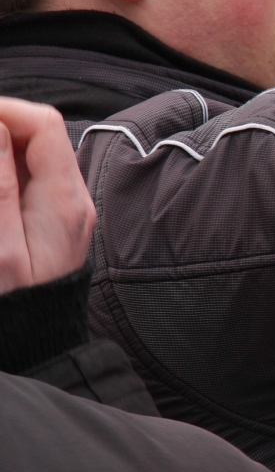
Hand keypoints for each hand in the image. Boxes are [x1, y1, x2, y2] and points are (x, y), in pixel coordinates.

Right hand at [0, 98, 95, 294]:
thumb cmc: (16, 307)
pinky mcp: (46, 222)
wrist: (37, 347)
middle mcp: (70, 199)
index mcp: (65, 200)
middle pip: (32, 135)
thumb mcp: (0, 248)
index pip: (42, 124)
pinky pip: (20, 180)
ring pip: (23, 156)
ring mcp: (61, 210)